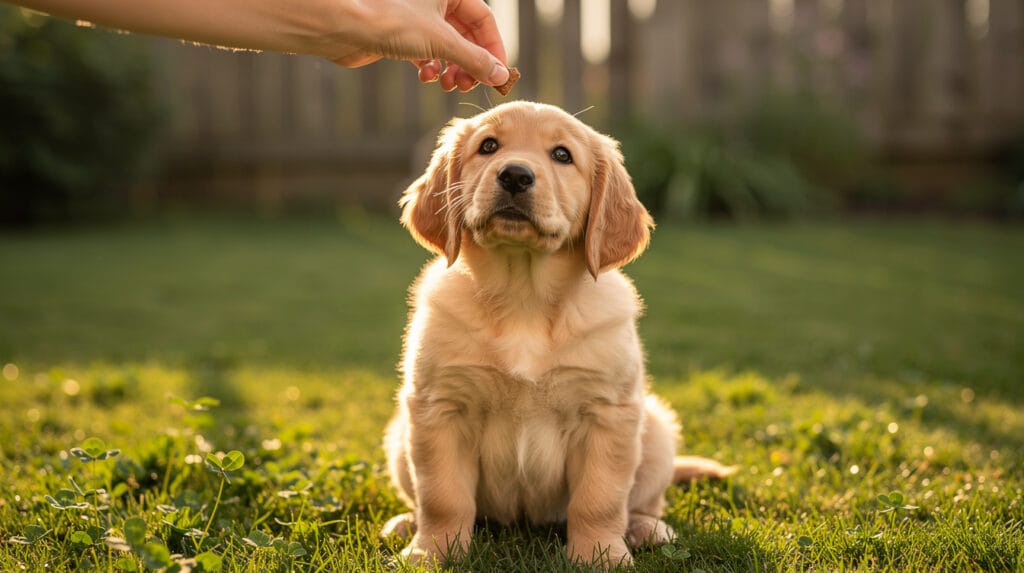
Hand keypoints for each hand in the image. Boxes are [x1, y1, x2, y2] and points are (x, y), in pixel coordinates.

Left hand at [328, 0, 509, 91]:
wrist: (343, 27)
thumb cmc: (391, 21)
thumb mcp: (442, 41)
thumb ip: (476, 60)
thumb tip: (502, 76)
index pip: (484, 20)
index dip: (493, 49)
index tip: (497, 76)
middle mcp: (435, 0)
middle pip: (467, 35)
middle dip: (470, 63)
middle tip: (469, 85)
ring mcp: (418, 17)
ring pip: (448, 46)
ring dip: (452, 69)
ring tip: (447, 85)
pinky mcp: (402, 34)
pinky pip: (427, 52)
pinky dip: (431, 67)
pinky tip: (425, 76)